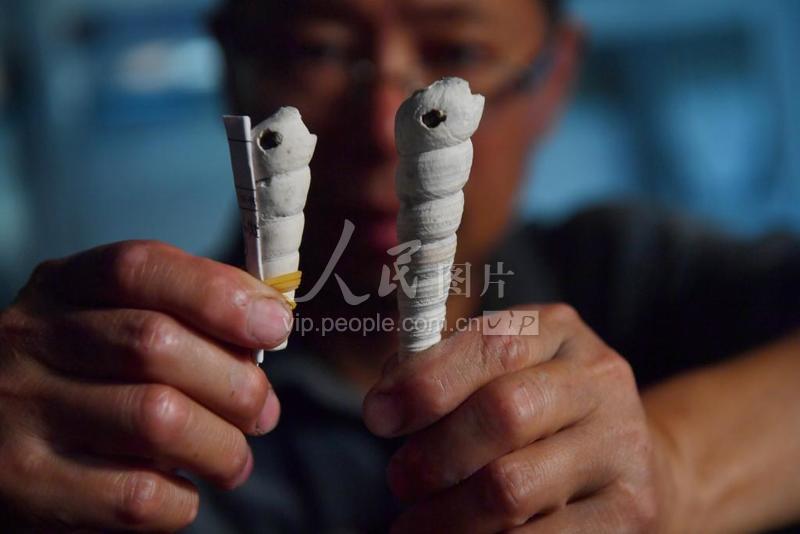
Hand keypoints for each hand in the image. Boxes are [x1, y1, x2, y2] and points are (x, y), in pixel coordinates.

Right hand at [0, 241, 291, 530]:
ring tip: (235, 459)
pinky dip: (182, 499)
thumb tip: (268, 317)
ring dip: (222, 446)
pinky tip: (184, 491)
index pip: (140, 268)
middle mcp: (32, 340)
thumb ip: (183, 308)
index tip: (275, 324)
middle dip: (235, 382)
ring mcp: (22, 413)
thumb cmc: (79, 374)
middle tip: (264, 411)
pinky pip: (135, 495)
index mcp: (64, 287)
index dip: (218, 293)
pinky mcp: (26, 485)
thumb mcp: (110, 319)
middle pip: (156, 344)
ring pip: (156, 420)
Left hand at [363, 304, 679, 532]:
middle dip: (433, 455)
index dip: (425, 382)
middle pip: (503, 414)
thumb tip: (386, 398)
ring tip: (416, 525)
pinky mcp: (631, 510)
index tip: (378, 416)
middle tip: (399, 480)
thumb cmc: (540, 411)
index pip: (491, 345)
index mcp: (558, 332)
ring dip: (446, 514)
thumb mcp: (503, 370)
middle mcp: (598, 380)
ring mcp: (621, 446)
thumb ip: (447, 371)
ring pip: (512, 487)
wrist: (630, 460)